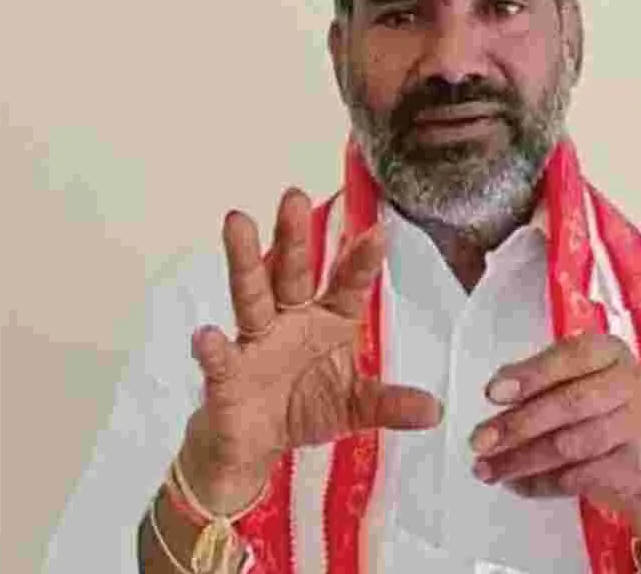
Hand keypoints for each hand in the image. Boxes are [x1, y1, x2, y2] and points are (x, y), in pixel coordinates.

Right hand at [181, 187, 443, 513]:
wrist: (253, 444)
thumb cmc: (304, 407)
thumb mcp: (354, 406)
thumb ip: (389, 403)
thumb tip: (435, 410)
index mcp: (327, 320)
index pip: (347, 284)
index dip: (361, 261)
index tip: (379, 233)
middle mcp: (289, 320)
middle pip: (292, 272)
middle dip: (293, 236)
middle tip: (295, 196)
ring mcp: (256, 342)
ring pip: (250, 295)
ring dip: (245, 259)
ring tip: (237, 221)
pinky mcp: (227, 374)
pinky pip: (220, 358)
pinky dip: (212, 348)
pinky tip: (205, 335)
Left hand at [467, 331, 640, 517]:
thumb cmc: (600, 414)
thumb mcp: (573, 384)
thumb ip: (538, 382)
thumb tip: (499, 388)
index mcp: (611, 352)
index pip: (571, 357)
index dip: (531, 375)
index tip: (492, 393)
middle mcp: (630, 383)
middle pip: (570, 403)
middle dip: (518, 424)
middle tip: (480, 440)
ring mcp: (637, 426)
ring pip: (570, 445)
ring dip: (522, 460)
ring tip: (488, 468)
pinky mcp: (634, 467)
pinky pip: (578, 478)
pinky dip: (541, 483)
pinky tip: (516, 483)